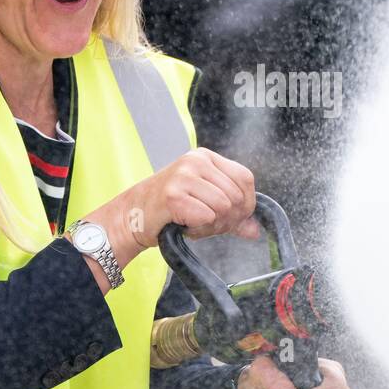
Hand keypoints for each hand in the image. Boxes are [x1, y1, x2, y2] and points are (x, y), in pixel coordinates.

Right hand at [124, 147, 258, 248]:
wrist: (133, 216)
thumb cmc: (170, 209)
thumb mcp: (206, 205)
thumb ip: (232, 215)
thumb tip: (255, 230)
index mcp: (206, 157)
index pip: (245, 178)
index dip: (247, 203)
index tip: (234, 217)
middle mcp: (195, 161)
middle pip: (236, 196)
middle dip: (227, 219)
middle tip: (206, 223)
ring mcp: (183, 175)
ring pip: (223, 207)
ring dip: (212, 225)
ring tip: (194, 222)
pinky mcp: (172, 195)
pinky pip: (206, 216)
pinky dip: (198, 228)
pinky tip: (184, 224)